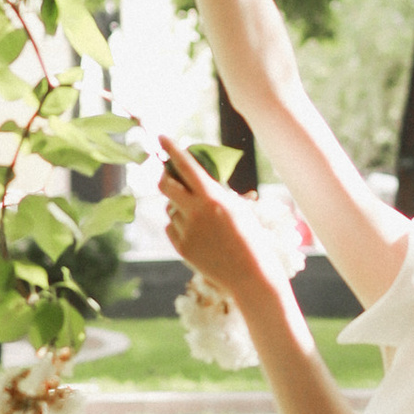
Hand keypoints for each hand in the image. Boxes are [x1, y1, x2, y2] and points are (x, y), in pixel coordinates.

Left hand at [157, 136, 282, 306]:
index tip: (162, 137)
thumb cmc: (251, 238)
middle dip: (164, 177)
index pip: (186, 166)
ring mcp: (185, 231)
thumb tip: (198, 179)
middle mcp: (194, 212)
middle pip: (165, 186)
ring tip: (200, 218)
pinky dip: (180, 225)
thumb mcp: (239, 207)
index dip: (172, 149)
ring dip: (178, 206)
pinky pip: (172, 228)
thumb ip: (217, 192)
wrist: (251, 276)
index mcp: (211, 197)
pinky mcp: (181, 247)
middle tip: (169, 175)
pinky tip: (199, 234)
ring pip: (170, 209)